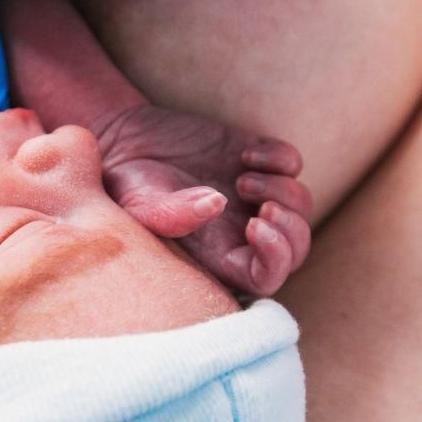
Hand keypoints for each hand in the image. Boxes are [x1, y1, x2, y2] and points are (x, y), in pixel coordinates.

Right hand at [95, 101, 312, 295]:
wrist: (122, 143)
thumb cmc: (124, 188)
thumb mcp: (135, 208)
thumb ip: (171, 216)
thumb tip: (215, 205)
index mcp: (217, 254)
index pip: (266, 277)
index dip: (276, 259)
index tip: (255, 227)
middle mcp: (240, 229)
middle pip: (295, 248)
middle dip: (291, 228)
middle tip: (263, 207)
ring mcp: (252, 195)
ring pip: (299, 205)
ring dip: (281, 190)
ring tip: (242, 179)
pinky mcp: (257, 159)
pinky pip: (293, 163)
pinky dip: (279, 158)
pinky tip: (246, 153)